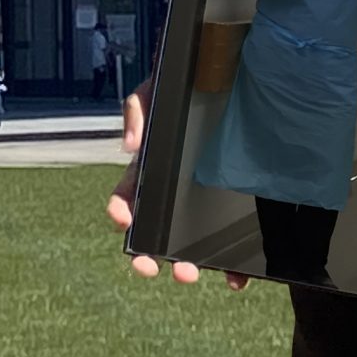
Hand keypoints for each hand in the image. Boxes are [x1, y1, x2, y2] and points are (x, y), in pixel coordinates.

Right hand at [107, 80, 249, 290]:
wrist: (231, 76)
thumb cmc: (188, 84)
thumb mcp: (158, 89)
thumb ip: (138, 108)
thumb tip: (130, 146)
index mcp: (150, 169)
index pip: (127, 195)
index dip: (119, 210)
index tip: (122, 220)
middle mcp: (172, 194)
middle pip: (153, 231)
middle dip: (147, 253)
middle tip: (151, 265)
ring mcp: (202, 206)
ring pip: (188, 245)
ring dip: (185, 265)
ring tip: (190, 273)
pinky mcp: (231, 213)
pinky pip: (228, 245)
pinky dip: (230, 268)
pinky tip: (236, 280)